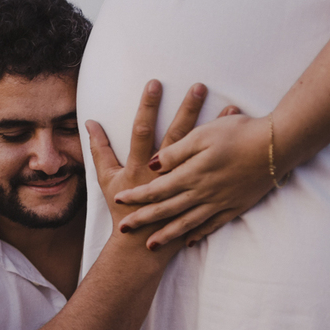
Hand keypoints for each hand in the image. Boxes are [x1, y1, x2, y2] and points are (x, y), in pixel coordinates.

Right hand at [88, 80, 223, 248]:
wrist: (142, 246)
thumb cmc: (122, 210)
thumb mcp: (106, 179)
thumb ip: (99, 149)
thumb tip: (89, 122)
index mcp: (140, 169)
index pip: (142, 130)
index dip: (147, 106)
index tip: (155, 83)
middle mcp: (163, 176)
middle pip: (178, 137)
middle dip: (186, 109)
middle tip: (199, 85)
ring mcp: (183, 186)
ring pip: (202, 153)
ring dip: (215, 129)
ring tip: (232, 107)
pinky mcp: (198, 197)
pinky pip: (217, 171)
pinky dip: (227, 153)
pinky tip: (239, 138)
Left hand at [115, 113, 274, 247]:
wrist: (279, 145)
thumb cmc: (240, 133)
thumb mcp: (204, 134)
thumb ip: (176, 151)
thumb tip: (153, 164)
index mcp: (193, 173)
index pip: (157, 188)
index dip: (137, 195)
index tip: (119, 200)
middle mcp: (203, 192)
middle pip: (167, 209)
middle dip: (144, 220)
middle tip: (124, 229)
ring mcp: (220, 202)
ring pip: (188, 222)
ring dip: (167, 234)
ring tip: (150, 245)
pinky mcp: (235, 206)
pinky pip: (213, 225)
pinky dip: (199, 233)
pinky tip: (189, 241)